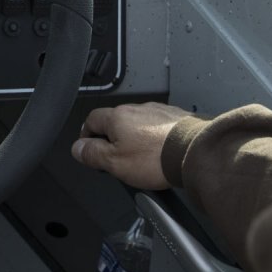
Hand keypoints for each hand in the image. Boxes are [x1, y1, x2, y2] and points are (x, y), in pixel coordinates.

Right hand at [71, 102, 193, 189]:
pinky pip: (157, 125)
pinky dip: (154, 137)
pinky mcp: (176, 116)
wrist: (194, 151)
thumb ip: (93, 154)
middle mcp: (136, 108)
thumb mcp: (114, 162)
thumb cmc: (154, 158)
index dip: (87, 135)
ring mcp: (158, 110)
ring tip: (141, 157)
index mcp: (117, 117)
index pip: (91, 119)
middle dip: (112, 137)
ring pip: (138, 122)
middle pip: (115, 120)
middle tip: (115, 158)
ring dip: (135, 136)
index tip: (89, 148)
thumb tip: (77, 148)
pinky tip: (159, 152)